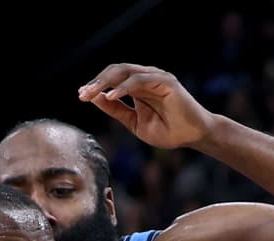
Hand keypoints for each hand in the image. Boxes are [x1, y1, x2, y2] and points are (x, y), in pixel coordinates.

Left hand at [78, 64, 214, 149]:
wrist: (192, 136)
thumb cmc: (167, 131)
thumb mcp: (134, 122)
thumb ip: (117, 111)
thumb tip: (95, 99)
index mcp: (138, 86)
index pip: (113, 78)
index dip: (96, 85)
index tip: (81, 96)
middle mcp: (146, 78)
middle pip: (116, 70)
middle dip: (97, 82)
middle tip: (82, 94)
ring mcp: (156, 78)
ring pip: (126, 71)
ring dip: (106, 82)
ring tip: (91, 94)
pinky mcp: (166, 82)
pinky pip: (140, 80)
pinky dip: (124, 87)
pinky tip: (111, 96)